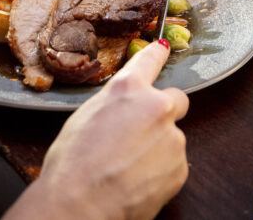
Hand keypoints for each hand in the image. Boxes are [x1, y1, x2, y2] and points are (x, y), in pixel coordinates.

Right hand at [11, 41, 188, 218]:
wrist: (80, 205)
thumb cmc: (72, 164)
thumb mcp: (85, 117)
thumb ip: (113, 104)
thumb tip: (122, 107)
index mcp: (128, 89)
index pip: (149, 61)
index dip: (156, 54)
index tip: (162, 49)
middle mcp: (157, 107)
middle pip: (175, 100)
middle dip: (163, 111)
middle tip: (139, 132)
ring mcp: (172, 138)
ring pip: (171, 137)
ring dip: (158, 147)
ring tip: (127, 167)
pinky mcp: (180, 168)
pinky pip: (173, 165)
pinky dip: (160, 171)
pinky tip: (136, 181)